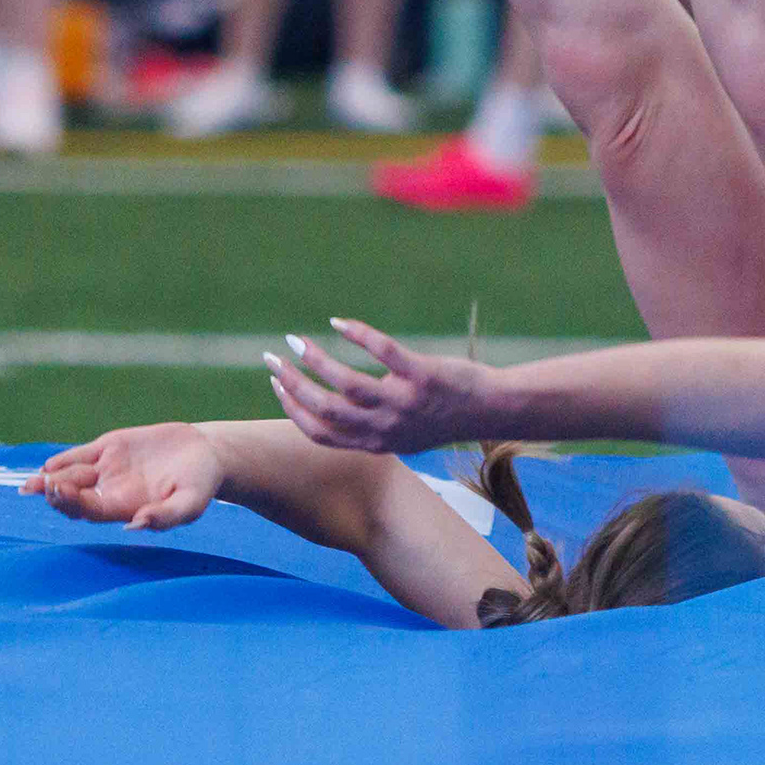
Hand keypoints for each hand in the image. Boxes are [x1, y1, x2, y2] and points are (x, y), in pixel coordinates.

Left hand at [33, 423, 223, 529]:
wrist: (206, 453)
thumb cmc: (200, 484)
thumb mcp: (190, 503)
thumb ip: (165, 517)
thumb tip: (135, 526)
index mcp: (125, 508)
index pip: (90, 510)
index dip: (72, 503)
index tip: (58, 492)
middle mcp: (110, 491)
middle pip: (73, 498)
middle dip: (56, 493)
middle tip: (45, 486)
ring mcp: (107, 469)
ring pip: (71, 476)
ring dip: (51, 479)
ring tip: (37, 480)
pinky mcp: (109, 447)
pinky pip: (80, 455)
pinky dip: (64, 460)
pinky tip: (49, 466)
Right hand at [268, 318, 495, 454]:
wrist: (491, 410)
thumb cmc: (442, 417)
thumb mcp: (402, 433)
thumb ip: (369, 427)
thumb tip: (334, 404)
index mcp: (375, 443)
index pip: (320, 433)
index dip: (292, 410)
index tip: (276, 384)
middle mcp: (386, 428)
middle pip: (325, 409)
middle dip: (292, 384)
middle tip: (272, 358)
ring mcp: (404, 403)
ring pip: (347, 384)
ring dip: (316, 361)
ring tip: (298, 340)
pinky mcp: (424, 376)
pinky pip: (384, 353)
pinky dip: (358, 335)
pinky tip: (338, 322)